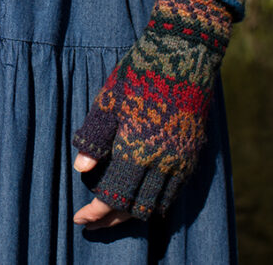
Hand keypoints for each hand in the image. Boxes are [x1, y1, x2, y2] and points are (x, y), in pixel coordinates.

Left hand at [71, 0, 231, 219]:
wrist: (185, 52)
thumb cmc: (140, 72)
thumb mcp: (109, 100)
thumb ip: (96, 137)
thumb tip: (81, 168)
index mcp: (137, 151)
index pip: (114, 199)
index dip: (95, 213)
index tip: (79, 217)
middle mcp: (163, 162)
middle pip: (136, 209)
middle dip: (112, 220)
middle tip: (91, 221)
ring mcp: (182, 158)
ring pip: (158, 204)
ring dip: (135, 213)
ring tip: (113, 214)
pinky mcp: (193, 150)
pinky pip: (175, 189)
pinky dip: (156, 199)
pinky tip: (142, 194)